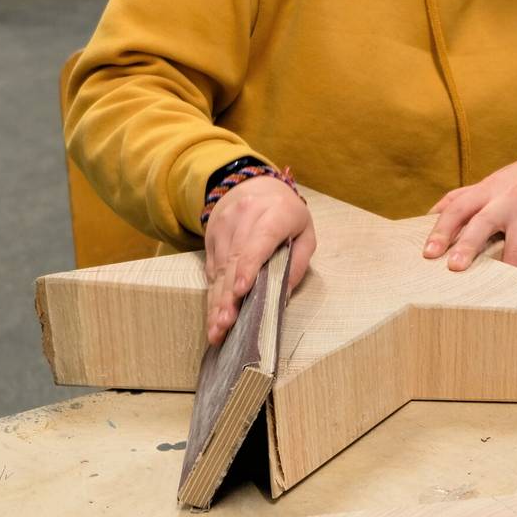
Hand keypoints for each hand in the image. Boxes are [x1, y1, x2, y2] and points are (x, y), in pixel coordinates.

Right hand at [203, 176, 315, 345]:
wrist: (254, 185)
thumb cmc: (286, 215)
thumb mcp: (305, 232)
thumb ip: (299, 261)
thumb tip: (283, 293)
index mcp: (275, 214)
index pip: (259, 241)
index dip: (248, 266)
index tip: (241, 290)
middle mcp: (244, 218)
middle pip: (233, 261)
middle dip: (228, 296)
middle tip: (226, 324)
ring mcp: (223, 228)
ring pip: (219, 269)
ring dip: (217, 302)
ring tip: (217, 330)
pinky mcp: (211, 239)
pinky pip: (212, 271)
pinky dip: (213, 295)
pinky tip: (214, 317)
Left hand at [424, 154, 516, 273]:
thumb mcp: (489, 184)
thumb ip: (460, 198)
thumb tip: (428, 217)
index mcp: (486, 191)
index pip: (458, 208)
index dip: (441, 230)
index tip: (429, 253)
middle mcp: (506, 203)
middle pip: (483, 222)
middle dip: (468, 245)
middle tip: (454, 267)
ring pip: (516, 244)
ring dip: (504, 264)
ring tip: (492, 284)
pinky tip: (512, 286)